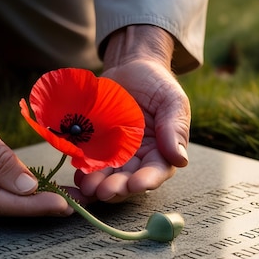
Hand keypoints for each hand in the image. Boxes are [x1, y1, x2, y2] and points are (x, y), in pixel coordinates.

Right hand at [0, 53, 71, 216]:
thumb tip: (27, 187)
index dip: (31, 206)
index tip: (63, 204)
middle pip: (4, 208)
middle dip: (41, 207)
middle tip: (78, 204)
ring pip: (6, 202)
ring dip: (38, 201)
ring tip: (74, 198)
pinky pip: (3, 191)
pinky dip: (27, 191)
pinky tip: (52, 188)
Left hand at [74, 26, 189, 202]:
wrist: (130, 68)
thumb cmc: (156, 84)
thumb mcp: (171, 100)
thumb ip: (175, 128)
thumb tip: (181, 159)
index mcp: (161, 152)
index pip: (156, 171)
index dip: (147, 180)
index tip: (136, 184)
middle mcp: (137, 159)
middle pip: (128, 181)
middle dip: (117, 188)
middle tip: (105, 190)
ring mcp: (114, 155)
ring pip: (107, 177)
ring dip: (97, 185)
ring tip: (88, 187)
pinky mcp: (95, 148)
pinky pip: (88, 164)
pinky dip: (83, 173)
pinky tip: (77, 176)